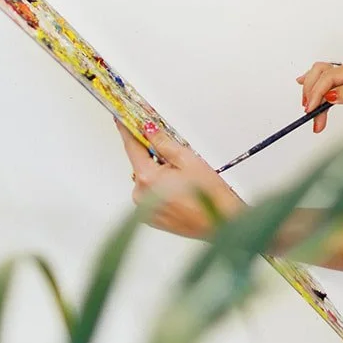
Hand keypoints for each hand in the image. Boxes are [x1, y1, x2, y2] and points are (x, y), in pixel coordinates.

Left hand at [116, 121, 243, 237]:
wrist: (220, 223)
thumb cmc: (209, 195)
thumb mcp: (188, 160)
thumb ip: (164, 143)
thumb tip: (149, 130)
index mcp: (148, 178)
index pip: (132, 147)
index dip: (128, 131)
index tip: (121, 119)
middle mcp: (141, 195)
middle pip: (140, 165)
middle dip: (153, 157)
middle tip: (176, 159)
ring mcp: (144, 208)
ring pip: (146, 180)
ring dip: (158, 174)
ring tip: (183, 181)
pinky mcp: (150, 218)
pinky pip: (150, 195)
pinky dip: (160, 189)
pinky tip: (179, 192)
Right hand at [296, 57, 342, 134]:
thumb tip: (329, 94)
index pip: (330, 76)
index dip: (317, 92)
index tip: (311, 109)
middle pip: (321, 72)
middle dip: (312, 91)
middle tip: (309, 112)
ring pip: (321, 78)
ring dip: (312, 93)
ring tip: (310, 113)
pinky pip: (327, 86)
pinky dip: (316, 93)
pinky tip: (307, 94)